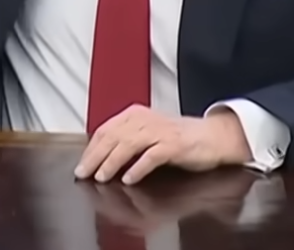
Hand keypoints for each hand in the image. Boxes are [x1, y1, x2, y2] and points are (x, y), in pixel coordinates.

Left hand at [75, 106, 250, 184]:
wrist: (212, 136)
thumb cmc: (178, 137)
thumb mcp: (148, 132)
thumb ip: (127, 139)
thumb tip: (100, 158)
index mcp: (134, 115)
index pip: (105, 130)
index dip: (90, 149)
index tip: (81, 165)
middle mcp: (144, 120)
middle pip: (112, 137)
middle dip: (95, 157)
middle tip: (83, 174)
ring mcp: (159, 131)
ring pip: (128, 144)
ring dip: (111, 162)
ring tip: (101, 177)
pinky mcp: (174, 145)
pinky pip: (151, 156)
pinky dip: (138, 168)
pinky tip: (129, 179)